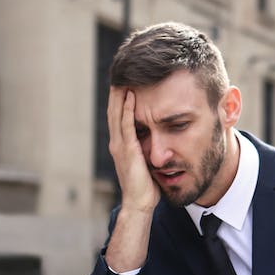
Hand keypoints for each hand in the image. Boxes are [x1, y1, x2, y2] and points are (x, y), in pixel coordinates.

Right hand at [107, 87, 157, 213]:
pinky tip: (132, 95)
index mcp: (121, 144)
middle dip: (118, 89)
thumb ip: (149, 147)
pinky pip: (127, 125)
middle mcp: (117, 142)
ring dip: (121, 94)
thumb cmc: (146, 186)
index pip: (119, 114)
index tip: (127, 78)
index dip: (121, 96)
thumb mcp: (147, 162)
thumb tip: (159, 138)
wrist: (140, 204)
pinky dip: (128, 109)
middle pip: (114, 109)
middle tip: (121, 69)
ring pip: (117, 113)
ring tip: (124, 75)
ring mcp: (120, 146)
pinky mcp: (127, 150)